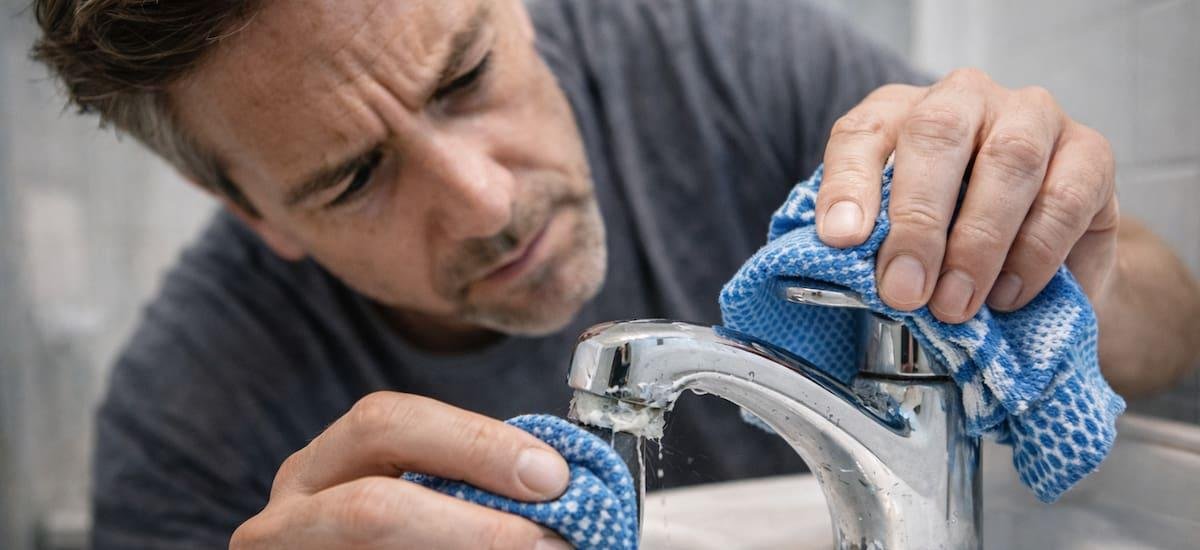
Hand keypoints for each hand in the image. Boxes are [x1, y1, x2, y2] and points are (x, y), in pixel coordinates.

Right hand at [231, 392, 571, 548]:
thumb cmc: (396, 533)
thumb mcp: (416, 497)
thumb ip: (468, 486)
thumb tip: (556, 487)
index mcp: (325, 467)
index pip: (388, 423)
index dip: (475, 444)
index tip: (552, 475)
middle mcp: (289, 515)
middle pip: (370, 507)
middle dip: (471, 525)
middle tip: (547, 538)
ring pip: (371, 542)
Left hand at [816, 68, 1119, 322]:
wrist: (1043, 269)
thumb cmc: (953, 244)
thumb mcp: (901, 242)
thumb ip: (874, 243)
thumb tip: (844, 264)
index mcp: (900, 114)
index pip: (863, 133)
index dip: (848, 184)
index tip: (840, 239)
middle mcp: (964, 99)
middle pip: (936, 134)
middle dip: (917, 220)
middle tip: (903, 289)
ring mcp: (1032, 117)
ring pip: (1008, 160)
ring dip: (977, 242)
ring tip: (953, 304)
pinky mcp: (1091, 153)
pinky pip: (1063, 198)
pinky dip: (1032, 254)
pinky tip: (1008, 295)